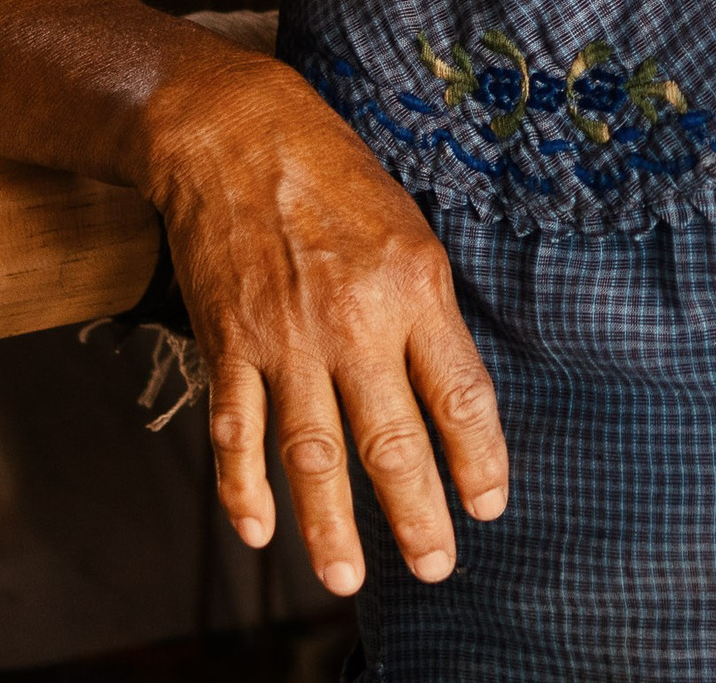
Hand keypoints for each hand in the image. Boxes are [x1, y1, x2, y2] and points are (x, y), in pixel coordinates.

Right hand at [141, 51, 508, 594]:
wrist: (234, 134)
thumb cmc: (335, 173)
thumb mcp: (410, 227)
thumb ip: (428, 310)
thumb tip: (449, 390)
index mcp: (415, 286)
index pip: (461, 395)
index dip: (479, 459)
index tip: (488, 504)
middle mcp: (354, 322)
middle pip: (392, 442)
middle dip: (417, 515)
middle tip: (436, 565)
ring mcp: (284, 339)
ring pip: (312, 456)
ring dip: (330, 528)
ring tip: (348, 580)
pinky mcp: (227, 344)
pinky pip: (235, 434)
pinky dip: (244, 489)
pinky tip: (260, 532)